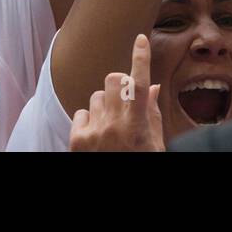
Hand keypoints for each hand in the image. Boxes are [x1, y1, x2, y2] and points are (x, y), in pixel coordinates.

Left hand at [69, 34, 163, 151]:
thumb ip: (151, 114)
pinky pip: (81, 112)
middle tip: (125, 100)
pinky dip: (90, 119)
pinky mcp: (77, 140)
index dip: (141, 59)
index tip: (140, 39)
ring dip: (105, 104)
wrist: (114, 192)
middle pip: (113, 79)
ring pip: (97, 95)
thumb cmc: (140, 162)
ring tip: (112, 125)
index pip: (139, 84)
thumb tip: (151, 87)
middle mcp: (114, 125)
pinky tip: (98, 135)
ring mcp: (94, 132)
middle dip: (120, 84)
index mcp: (137, 126)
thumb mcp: (154, 145)